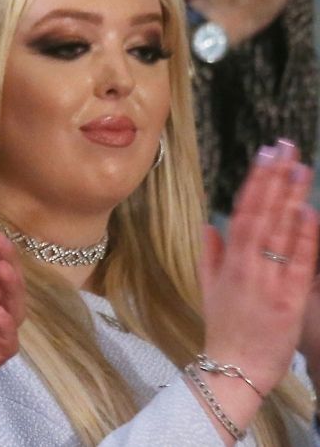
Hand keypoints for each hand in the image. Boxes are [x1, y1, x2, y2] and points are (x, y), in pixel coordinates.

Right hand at [200, 141, 317, 395]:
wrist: (235, 368)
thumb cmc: (224, 328)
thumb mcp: (209, 288)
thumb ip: (210, 254)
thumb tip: (210, 224)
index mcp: (229, 262)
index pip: (243, 212)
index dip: (255, 183)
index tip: (264, 156)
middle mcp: (248, 266)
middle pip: (262, 215)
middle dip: (275, 179)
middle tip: (286, 149)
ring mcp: (269, 281)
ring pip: (280, 233)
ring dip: (291, 199)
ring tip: (301, 169)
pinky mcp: (289, 299)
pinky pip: (298, 262)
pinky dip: (303, 237)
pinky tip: (308, 212)